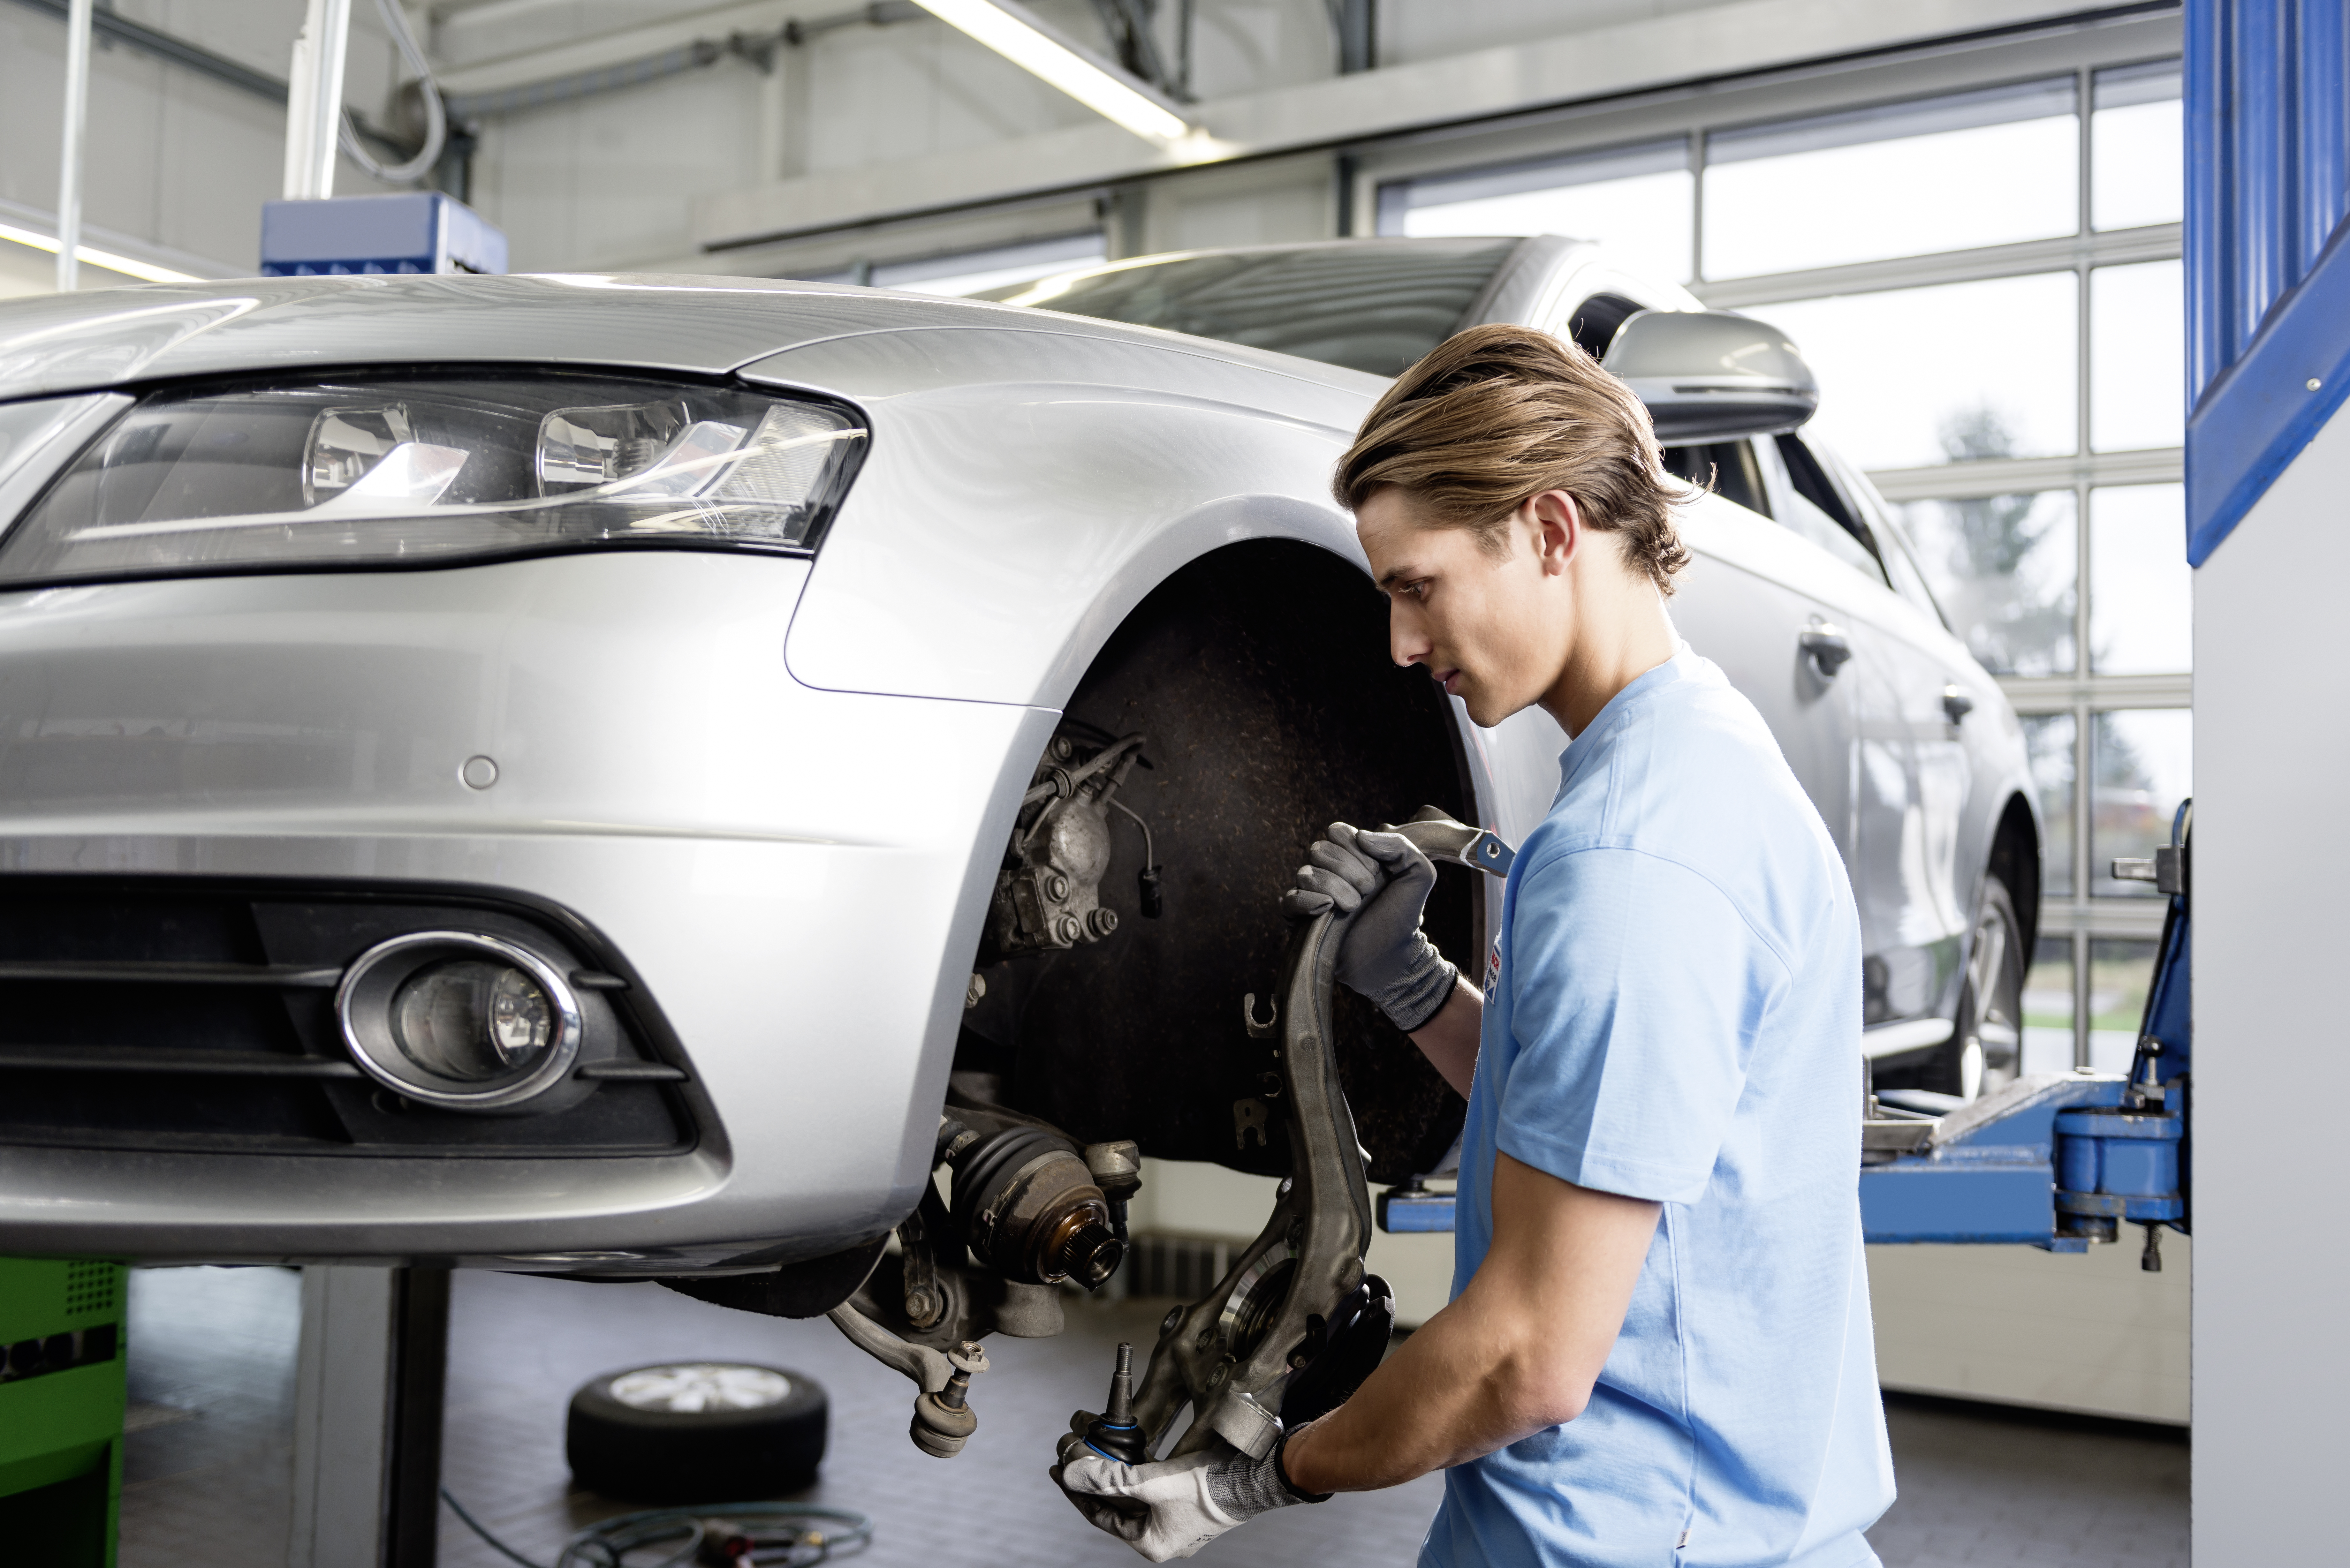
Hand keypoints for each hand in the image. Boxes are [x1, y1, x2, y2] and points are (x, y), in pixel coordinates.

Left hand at [1051, 1431, 1322, 1561]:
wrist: (1255, 1477)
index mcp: (1151, 1544)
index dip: (1076, 1491)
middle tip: (1070, 1455)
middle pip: (1114, 1504)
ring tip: (1090, 1449)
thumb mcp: (1153, 1483)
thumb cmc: (1210, 1487)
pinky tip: (1123, 1451)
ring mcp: (1173, 1517)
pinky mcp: (1184, 1498)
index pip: (1100, 1516)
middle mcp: (1160, 1534)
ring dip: (1112, 1471)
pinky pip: (1149, 1486)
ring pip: (1131, 1493)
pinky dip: (1134, 1469)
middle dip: (1093, 1478)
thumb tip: (1071, 1473)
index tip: (1059, 1468)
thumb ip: (1111, 1479)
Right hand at [1279, 822, 1457, 1031]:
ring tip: (1353, 907)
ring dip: (1333, 887)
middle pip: (1319, 849)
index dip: (1354, 847)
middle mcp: (1329, 871)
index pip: (1337, 832)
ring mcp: (1313, 894)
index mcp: (1352, 856)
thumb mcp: (1418, 875)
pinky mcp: (1301, 919)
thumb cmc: (1403, 916)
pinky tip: (1327, 908)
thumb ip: (1400, 846)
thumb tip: (1362, 836)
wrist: (1394, 958)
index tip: (1376, 870)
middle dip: (1346, 869)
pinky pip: (1289, 900)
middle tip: (1367, 891)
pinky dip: (1307, 900)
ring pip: (1305, 873)